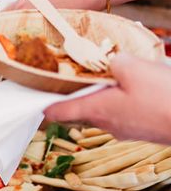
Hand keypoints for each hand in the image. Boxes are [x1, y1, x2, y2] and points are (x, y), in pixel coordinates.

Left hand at [44, 53, 170, 143]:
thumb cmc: (164, 98)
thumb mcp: (135, 68)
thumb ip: (116, 62)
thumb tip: (111, 62)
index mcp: (96, 110)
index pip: (57, 112)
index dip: (43, 104)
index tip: (33, 96)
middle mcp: (106, 124)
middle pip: (79, 109)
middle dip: (74, 93)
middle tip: (70, 75)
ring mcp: (124, 129)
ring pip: (103, 110)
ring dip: (100, 94)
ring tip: (105, 74)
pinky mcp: (141, 128)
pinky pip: (123, 111)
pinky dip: (120, 98)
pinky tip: (133, 85)